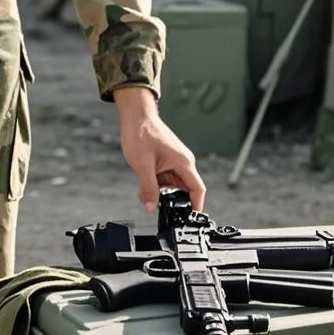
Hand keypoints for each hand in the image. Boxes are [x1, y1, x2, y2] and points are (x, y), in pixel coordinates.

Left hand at [113, 86, 205, 212]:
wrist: (135, 115)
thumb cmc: (141, 132)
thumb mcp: (142, 165)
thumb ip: (148, 189)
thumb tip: (150, 208)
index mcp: (183, 163)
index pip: (198, 190)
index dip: (195, 207)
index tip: (188, 219)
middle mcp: (183, 162)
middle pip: (184, 189)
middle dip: (171, 199)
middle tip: (155, 202)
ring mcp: (174, 160)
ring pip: (173, 184)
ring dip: (161, 190)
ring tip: (145, 190)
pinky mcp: (166, 158)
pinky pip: (166, 177)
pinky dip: (157, 182)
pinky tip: (145, 180)